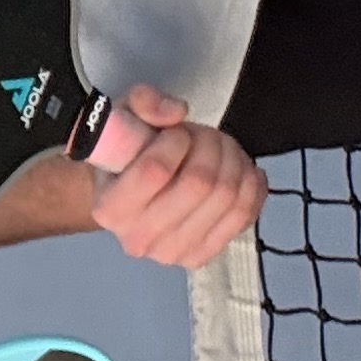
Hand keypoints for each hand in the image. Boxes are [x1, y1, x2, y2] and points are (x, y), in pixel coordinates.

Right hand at [79, 86, 262, 265]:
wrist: (128, 199)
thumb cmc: (125, 157)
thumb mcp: (123, 117)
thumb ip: (144, 103)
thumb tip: (176, 112)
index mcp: (109, 207)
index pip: (155, 170)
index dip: (177, 140)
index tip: (177, 132)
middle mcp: (137, 239)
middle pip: (199, 183)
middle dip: (211, 145)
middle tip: (204, 135)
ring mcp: (171, 253)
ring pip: (227, 197)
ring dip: (233, 160)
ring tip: (221, 149)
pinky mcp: (201, 257)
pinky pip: (244, 215)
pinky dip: (250, 185)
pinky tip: (240, 170)